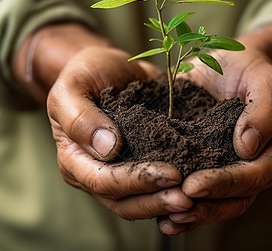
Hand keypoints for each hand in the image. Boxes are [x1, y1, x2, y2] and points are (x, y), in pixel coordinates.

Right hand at [13, 23, 192, 219]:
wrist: (109, 68)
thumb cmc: (86, 73)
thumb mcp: (74, 85)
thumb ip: (80, 116)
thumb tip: (108, 149)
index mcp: (73, 159)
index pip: (103, 181)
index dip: (137, 181)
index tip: (171, 174)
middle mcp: (94, 175)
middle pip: (123, 202)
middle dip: (156, 201)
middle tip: (189, 198)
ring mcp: (119, 175)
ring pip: (141, 202)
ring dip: (167, 203)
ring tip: (195, 198)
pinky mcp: (141, 168)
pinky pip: (156, 189)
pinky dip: (174, 191)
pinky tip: (198, 187)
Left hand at [158, 23, 271, 234]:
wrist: (231, 66)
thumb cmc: (249, 68)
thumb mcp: (263, 78)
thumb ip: (264, 108)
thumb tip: (249, 146)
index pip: (255, 175)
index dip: (226, 183)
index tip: (194, 184)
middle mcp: (256, 166)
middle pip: (237, 197)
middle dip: (206, 205)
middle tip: (174, 204)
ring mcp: (233, 172)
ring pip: (219, 205)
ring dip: (195, 215)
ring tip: (167, 220)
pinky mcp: (210, 171)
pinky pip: (203, 199)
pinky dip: (185, 213)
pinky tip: (163, 221)